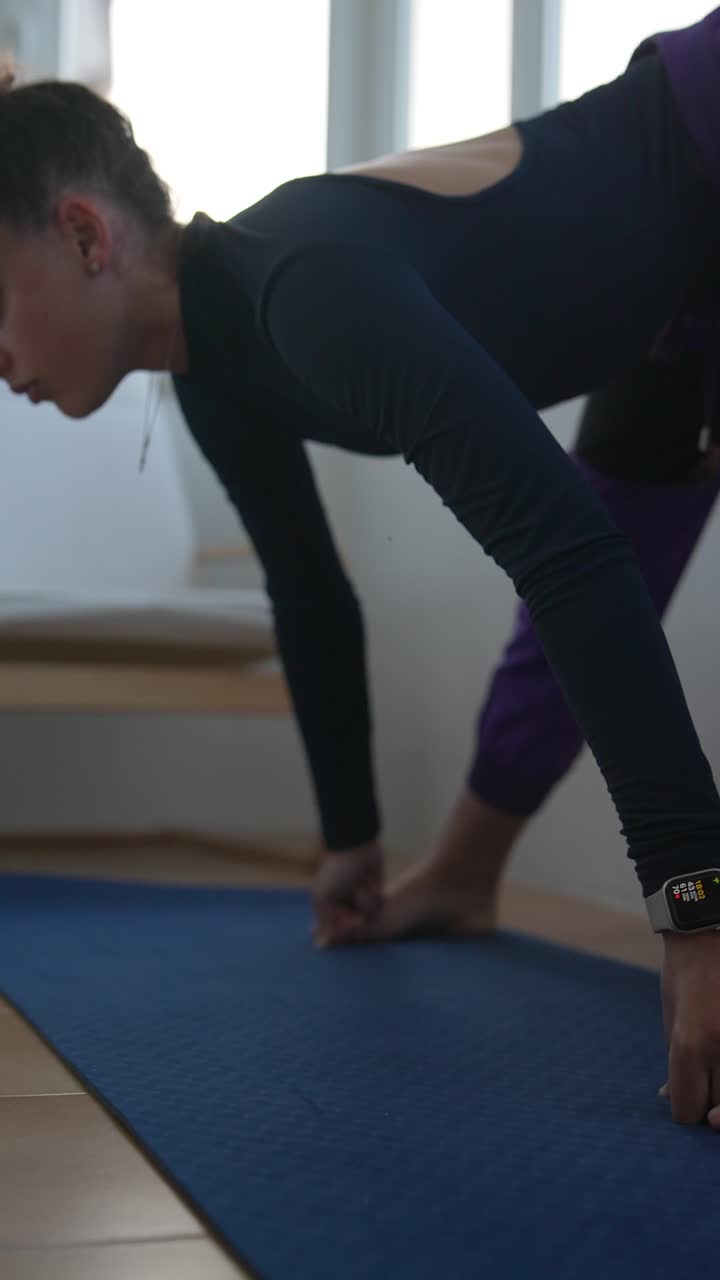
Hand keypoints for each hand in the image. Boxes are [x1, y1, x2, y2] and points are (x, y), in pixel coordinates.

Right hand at [311, 840, 383, 947]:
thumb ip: (324, 921)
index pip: (337, 932)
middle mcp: (346, 908)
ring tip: (360, 886)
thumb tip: (320, 946)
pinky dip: (376, 895)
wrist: (357, 848)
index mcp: (329, 909)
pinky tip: (370, 882)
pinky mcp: (376, 893)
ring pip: (369, 918)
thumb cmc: (336, 871)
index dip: (342, 931)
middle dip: (356, 918)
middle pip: (355, 928)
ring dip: (366, 903)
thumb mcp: (323, 896)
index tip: (346, 922)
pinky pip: (380, 905)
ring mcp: (361, 901)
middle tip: (355, 898)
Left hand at [656, 929, 719, 1127]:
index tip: (682, 1096)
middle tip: (704, 1089)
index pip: (687, 1110)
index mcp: (689, 1044)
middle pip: (716, 1113)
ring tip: (713, 1071)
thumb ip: (675, 1066)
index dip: (684, 1108)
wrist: (708, 938)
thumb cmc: (684, 977)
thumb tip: (670, 1098)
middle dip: (707, 1107)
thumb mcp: (671, 1021)